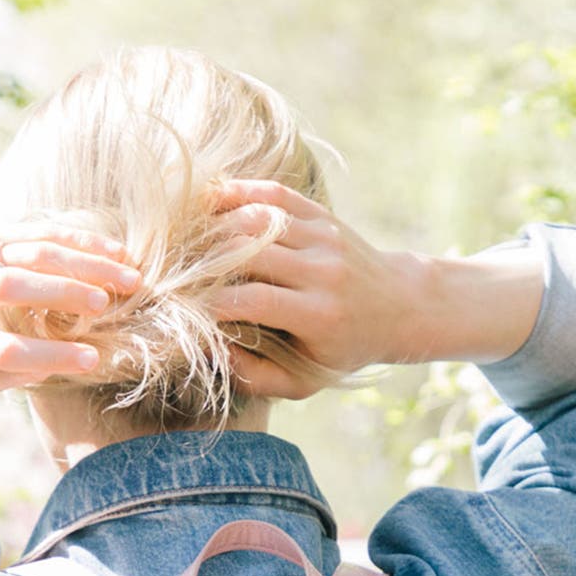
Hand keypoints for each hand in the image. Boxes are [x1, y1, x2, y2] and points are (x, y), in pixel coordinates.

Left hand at [0, 223, 142, 394]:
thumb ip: (8, 377)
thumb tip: (56, 365)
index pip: (4, 349)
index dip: (49, 355)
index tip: (91, 360)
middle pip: (13, 289)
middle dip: (65, 294)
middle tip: (109, 305)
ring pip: (28, 251)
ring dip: (81, 261)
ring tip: (126, 275)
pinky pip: (32, 229)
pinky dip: (75, 238)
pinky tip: (111, 250)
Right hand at [206, 179, 422, 398]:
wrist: (398, 306)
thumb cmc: (341, 351)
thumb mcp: (304, 381)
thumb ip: (255, 377)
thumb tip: (211, 349)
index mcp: (319, 314)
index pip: (253, 300)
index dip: (212, 304)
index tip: (185, 310)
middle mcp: (323, 271)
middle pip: (250, 253)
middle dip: (206, 262)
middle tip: (177, 273)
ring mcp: (324, 237)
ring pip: (257, 219)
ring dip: (215, 227)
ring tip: (186, 243)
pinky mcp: (322, 215)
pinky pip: (274, 194)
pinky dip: (238, 194)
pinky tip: (209, 203)